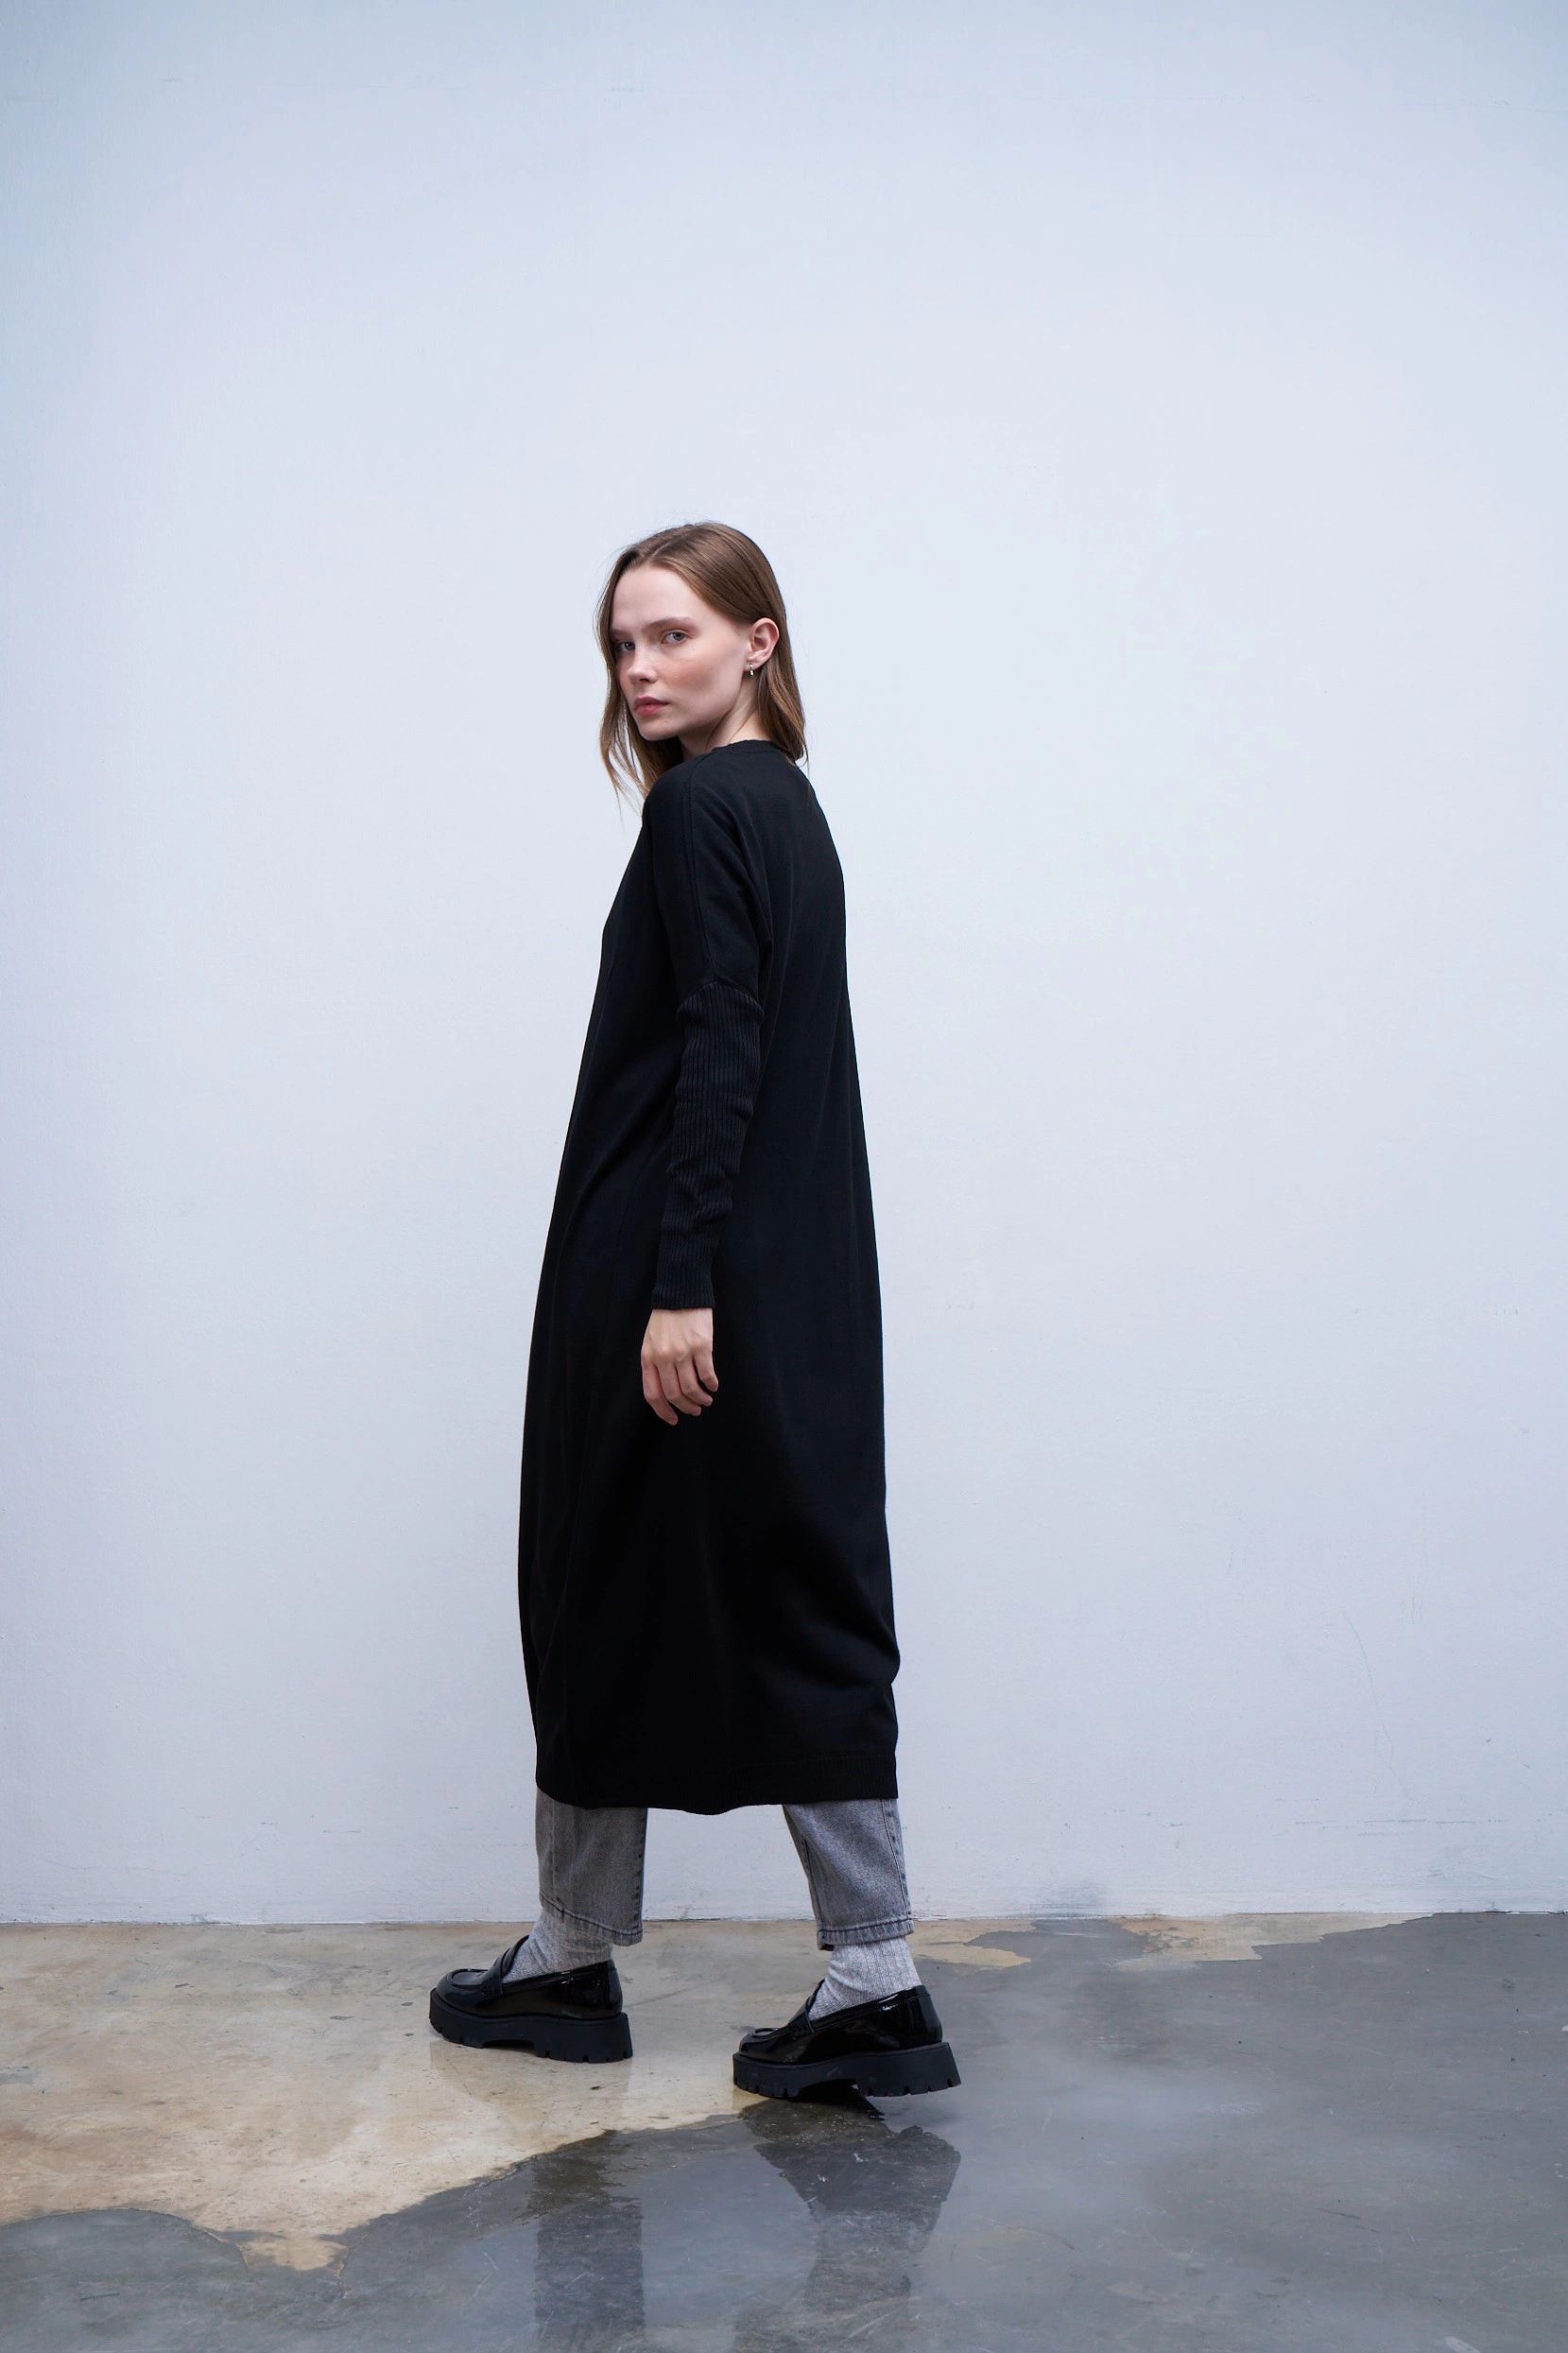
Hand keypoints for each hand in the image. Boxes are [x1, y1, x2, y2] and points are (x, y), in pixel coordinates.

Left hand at [641, 1307, 716, 1424]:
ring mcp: (683, 1352)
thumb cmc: (666, 1317)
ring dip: (700, 1399)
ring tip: (706, 1400)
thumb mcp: (650, 1341)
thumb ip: (654, 1363)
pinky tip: (714, 1385)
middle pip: (674, 1395)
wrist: (680, 1292)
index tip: (673, 1419)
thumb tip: (665, 1390)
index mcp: (648, 1357)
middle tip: (695, 1410)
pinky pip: (707, 1374)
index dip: (663, 1411)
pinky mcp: (701, 1346)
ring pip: (691, 1388)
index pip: (653, 1394)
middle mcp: (663, 1358)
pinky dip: (711, 1384)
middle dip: (686, 1408)